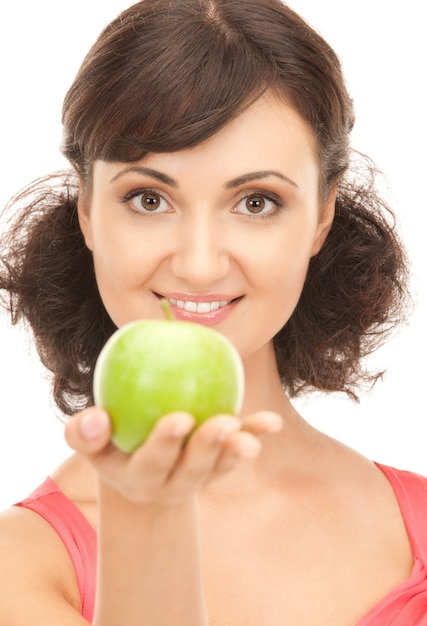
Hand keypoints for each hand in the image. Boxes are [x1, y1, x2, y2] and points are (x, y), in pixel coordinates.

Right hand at [64, 408, 281, 505]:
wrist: (142, 476)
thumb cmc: (112, 447)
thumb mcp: (91, 445)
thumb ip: (84, 433)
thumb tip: (96, 416)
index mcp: (141, 477)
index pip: (153, 461)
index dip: (166, 443)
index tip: (180, 418)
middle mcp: (174, 482)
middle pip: (193, 469)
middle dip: (208, 448)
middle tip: (223, 423)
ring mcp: (200, 476)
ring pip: (219, 466)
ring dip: (237, 451)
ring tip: (252, 437)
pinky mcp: (218, 466)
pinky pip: (237, 450)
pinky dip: (255, 435)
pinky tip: (272, 423)